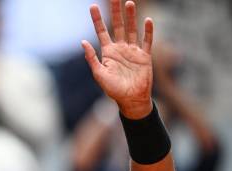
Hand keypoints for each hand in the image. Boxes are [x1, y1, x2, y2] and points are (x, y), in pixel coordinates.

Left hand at [83, 0, 153, 118]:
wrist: (131, 100)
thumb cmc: (113, 90)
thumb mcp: (99, 74)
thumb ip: (92, 58)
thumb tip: (83, 42)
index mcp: (108, 52)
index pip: (101, 31)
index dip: (97, 19)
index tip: (92, 6)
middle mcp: (120, 49)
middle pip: (118, 26)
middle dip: (115, 12)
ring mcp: (133, 51)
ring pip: (132, 30)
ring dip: (131, 17)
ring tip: (129, 3)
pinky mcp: (145, 56)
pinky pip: (146, 41)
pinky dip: (147, 31)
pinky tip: (147, 21)